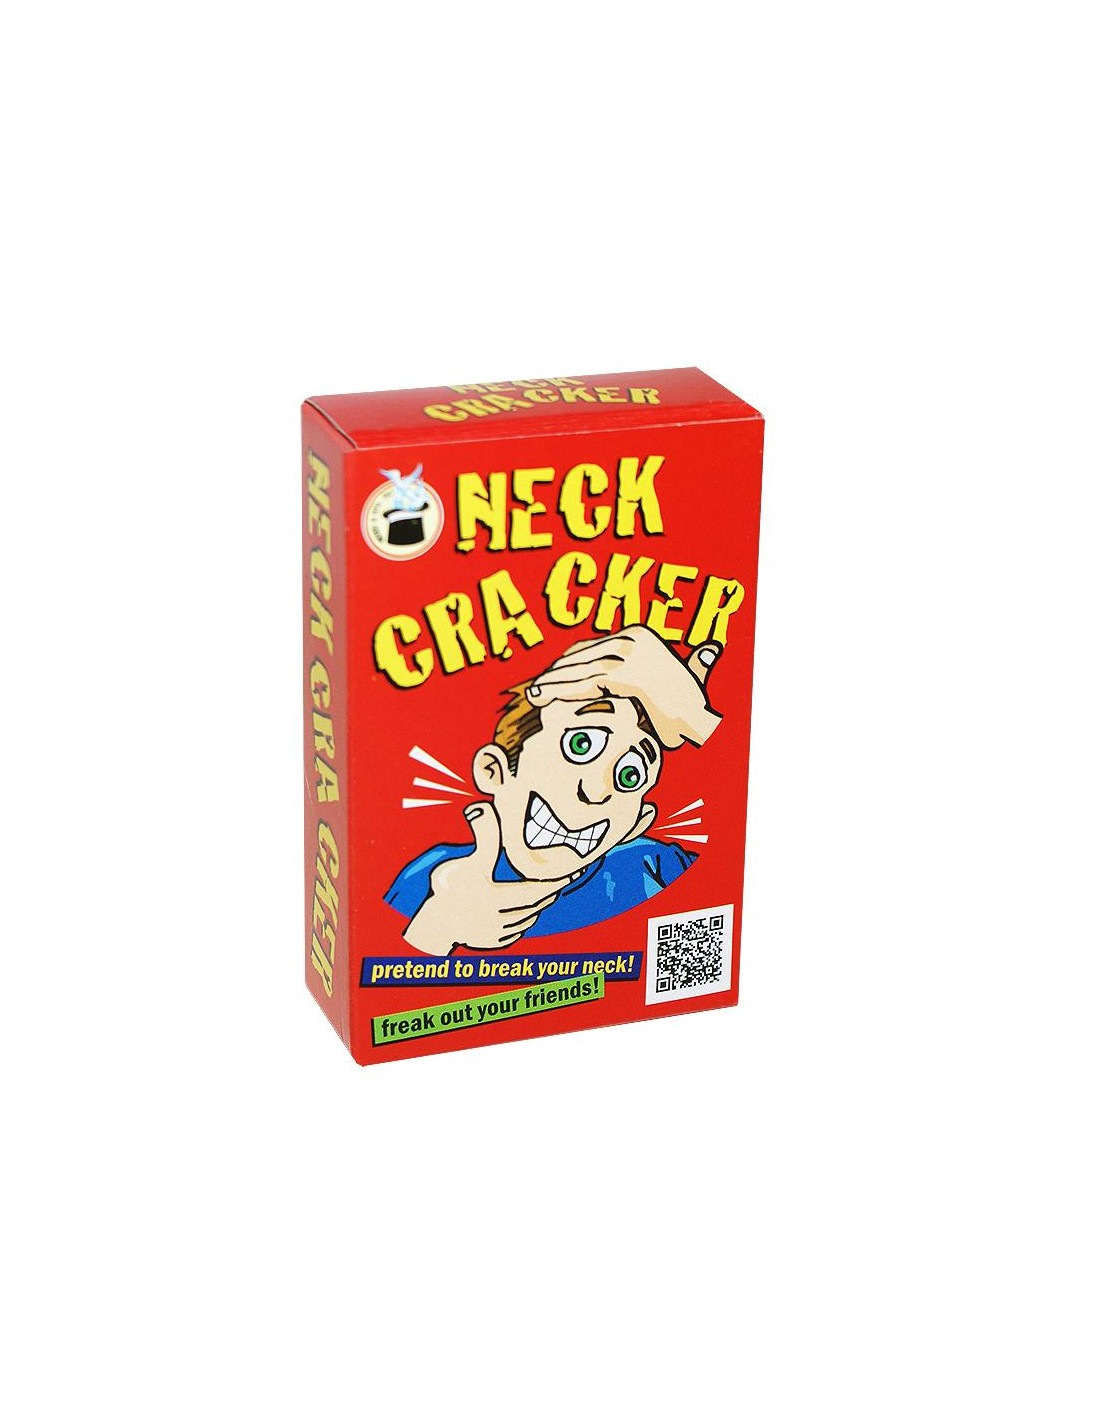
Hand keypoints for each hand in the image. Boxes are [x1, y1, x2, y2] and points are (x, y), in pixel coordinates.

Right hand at [403, 803, 580, 955]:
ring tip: (547, 892)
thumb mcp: (468, 862)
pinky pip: (516, 931)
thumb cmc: (448, 889)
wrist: (430, 925)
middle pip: (534, 905)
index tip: (570, 873)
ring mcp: (497, 934)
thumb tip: (481, 807)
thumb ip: (482, 837)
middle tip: (563, 878)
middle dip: (549, 892)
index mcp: (495, 899)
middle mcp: (500, 920)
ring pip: (527, 918)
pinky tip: (525, 911)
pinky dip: (524, 920)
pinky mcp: (492, 943)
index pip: (536, 891)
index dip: (554, 882)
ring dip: (538, 906)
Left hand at [527, 626, 721, 748]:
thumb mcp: (682, 681)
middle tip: (535, 687)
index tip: (550, 677)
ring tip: (533, 694)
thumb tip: (712, 650)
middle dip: (556, 672)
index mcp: (640, 635)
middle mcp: (633, 638)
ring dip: (552, 682)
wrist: (702, 724)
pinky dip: (560, 691)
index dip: (567, 663)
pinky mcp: (625, 674)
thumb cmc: (692, 710)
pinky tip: (542, 698)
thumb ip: (677, 666)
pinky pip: (585, 683)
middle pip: (582, 654)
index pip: (593, 647)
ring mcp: (629, 654)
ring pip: (579, 668)